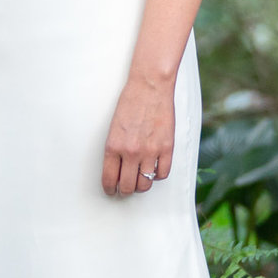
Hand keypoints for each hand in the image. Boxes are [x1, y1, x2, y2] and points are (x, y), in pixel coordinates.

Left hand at [102, 73, 174, 196]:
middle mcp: (131, 152)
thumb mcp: (114, 128)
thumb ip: (116, 150)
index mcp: (114, 146)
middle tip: (125, 188)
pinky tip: (154, 169)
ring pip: (145, 184)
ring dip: (141, 185)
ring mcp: (150, 151)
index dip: (110, 189)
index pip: (109, 179)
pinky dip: (158, 175)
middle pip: (128, 186)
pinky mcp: (167, 148)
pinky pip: (163, 174)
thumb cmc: (130, 103)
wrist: (150, 87)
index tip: (111, 190)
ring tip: (139, 180)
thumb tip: (117, 170)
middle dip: (125, 190)